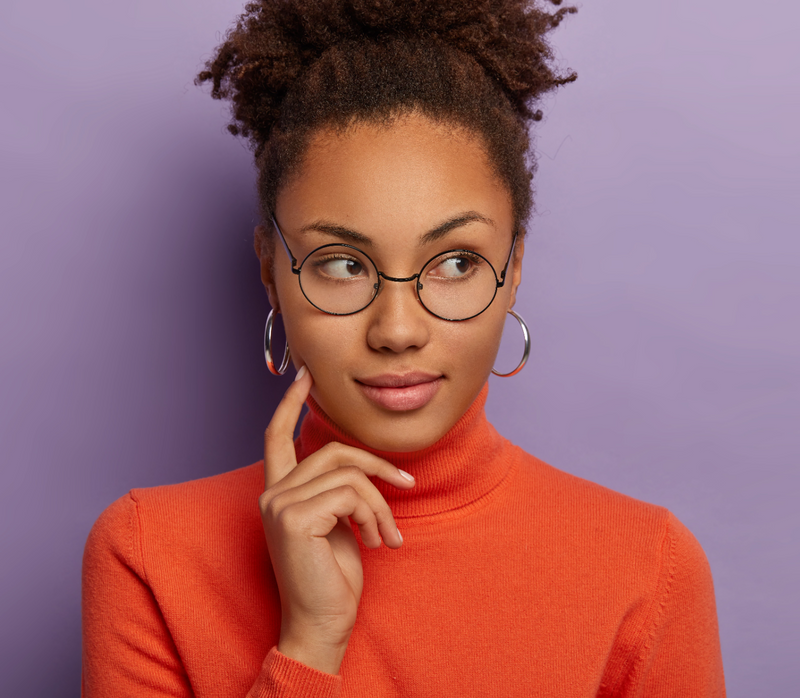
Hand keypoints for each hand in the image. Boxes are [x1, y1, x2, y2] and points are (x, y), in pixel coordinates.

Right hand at [259, 366, 415, 673]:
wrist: (324, 622)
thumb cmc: (335, 576)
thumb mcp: (339, 522)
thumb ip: (339, 490)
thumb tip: (363, 466)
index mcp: (280, 492)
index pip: (277, 437)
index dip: (290, 404)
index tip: (305, 375)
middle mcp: (272, 493)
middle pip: (333, 451)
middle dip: (377, 466)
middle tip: (406, 488)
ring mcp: (279, 503)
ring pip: (350, 475)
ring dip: (380, 506)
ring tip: (387, 536)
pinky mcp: (294, 516)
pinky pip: (351, 494)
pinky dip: (375, 515)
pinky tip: (377, 542)